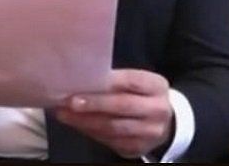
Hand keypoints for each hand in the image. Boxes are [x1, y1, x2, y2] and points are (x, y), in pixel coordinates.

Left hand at [54, 69, 173, 158]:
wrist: (163, 122)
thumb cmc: (141, 96)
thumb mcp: (137, 83)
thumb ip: (116, 81)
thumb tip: (82, 79)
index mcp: (157, 86)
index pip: (131, 81)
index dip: (106, 82)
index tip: (83, 82)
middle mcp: (157, 110)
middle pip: (122, 106)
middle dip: (93, 104)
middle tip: (70, 101)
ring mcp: (150, 132)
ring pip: (113, 127)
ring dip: (85, 121)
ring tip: (65, 114)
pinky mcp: (138, 148)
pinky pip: (110, 141)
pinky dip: (90, 132)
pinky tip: (77, 124)